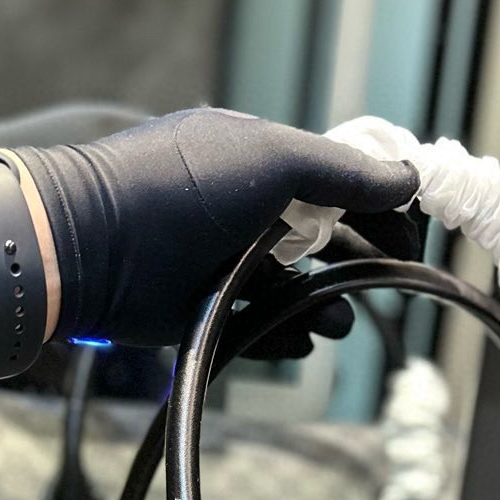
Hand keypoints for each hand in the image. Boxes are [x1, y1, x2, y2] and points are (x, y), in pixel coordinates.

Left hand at [17, 109, 419, 351]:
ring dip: (325, 303)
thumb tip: (408, 177)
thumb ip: (343, 171)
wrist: (88, 247)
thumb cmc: (174, 188)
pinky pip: (258, 326)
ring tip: (337, 319)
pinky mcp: (202, 308)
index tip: (411, 232)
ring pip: (294, 287)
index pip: (334, 178)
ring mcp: (222, 260)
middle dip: (357, 259)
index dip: (377, 203)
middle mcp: (242, 208)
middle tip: (389, 279)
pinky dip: (285, 336)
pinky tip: (300, 340)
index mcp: (256, 159)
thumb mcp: (271, 160)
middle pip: (322, 236)